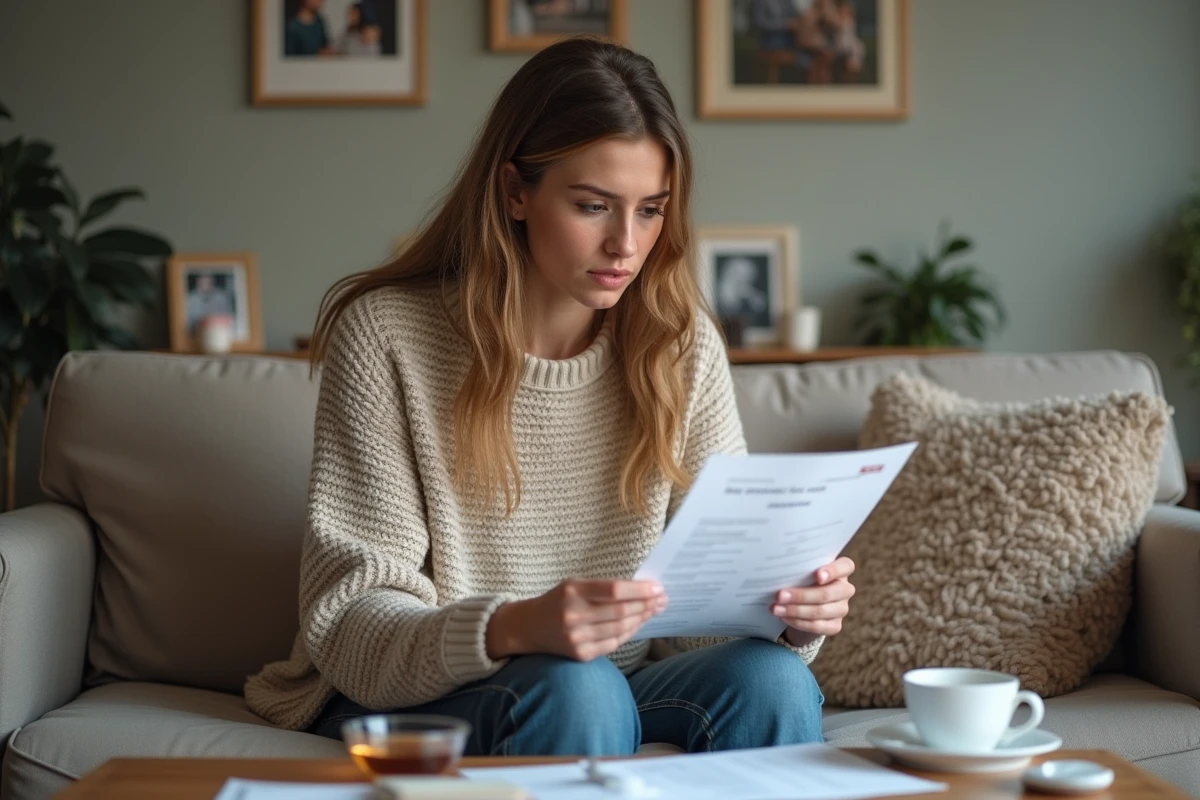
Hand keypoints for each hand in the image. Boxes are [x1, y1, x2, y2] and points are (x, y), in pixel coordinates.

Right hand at [486, 579, 666, 661]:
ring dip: (642, 619)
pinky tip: (638, 624)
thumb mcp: (574, 585)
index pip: (614, 590)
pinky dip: (629, 633)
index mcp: (572, 591)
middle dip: (646, 605)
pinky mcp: (580, 654)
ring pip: (620, 629)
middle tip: (663, 599)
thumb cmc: (556, 601)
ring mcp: (577, 638)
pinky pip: (613, 643)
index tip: (657, 588)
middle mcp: (573, 615)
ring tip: (655, 610)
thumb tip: (642, 590)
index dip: (640, 590)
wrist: (528, 627)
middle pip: (621, 612)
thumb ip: (603, 588)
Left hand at [772, 557, 854, 646]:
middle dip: (801, 596)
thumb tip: (779, 573)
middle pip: (827, 593)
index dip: (832, 571)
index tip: (817, 576)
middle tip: (779, 596)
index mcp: (842, 570)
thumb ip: (799, 570)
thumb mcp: (803, 571)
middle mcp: (845, 589)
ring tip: (776, 608)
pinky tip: (784, 617)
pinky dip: (798, 622)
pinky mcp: (835, 625)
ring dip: (795, 610)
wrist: (803, 603)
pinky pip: (817, 626)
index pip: (846, 566)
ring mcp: (842, 608)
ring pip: (820, 611)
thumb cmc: (802, 579)